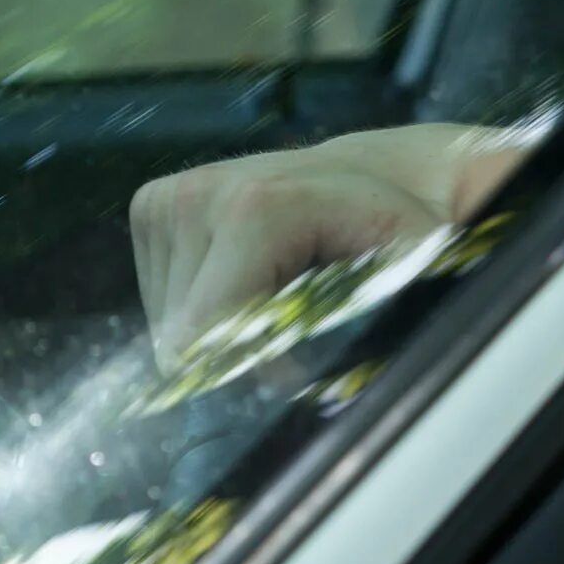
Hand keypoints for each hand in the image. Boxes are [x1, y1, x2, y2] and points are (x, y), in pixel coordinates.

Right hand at [129, 124, 524, 371]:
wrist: (377, 176)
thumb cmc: (400, 231)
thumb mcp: (410, 273)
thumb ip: (379, 319)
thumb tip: (346, 388)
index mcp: (253, 211)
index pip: (205, 333)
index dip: (245, 372)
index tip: (295, 375)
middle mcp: (198, 195)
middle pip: (181, 333)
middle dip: (233, 352)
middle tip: (293, 332)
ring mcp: (168, 197)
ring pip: (165, 320)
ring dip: (217, 330)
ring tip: (276, 298)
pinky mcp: (153, 204)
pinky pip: (159, 294)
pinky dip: (200, 307)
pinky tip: (250, 280)